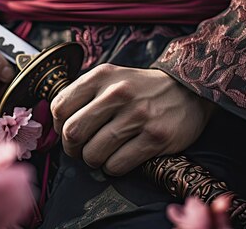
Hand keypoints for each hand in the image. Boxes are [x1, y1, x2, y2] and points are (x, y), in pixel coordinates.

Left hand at [50, 63, 213, 175]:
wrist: (189, 90)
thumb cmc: (140, 89)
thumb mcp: (111, 78)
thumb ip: (84, 94)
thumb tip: (56, 125)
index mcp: (102, 77)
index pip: (59, 107)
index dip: (57, 126)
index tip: (66, 131)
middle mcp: (118, 94)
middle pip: (72, 132)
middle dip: (71, 149)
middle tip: (79, 151)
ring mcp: (138, 116)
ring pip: (93, 153)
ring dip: (92, 160)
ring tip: (101, 155)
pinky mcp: (155, 138)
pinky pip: (117, 165)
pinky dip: (112, 167)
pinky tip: (120, 158)